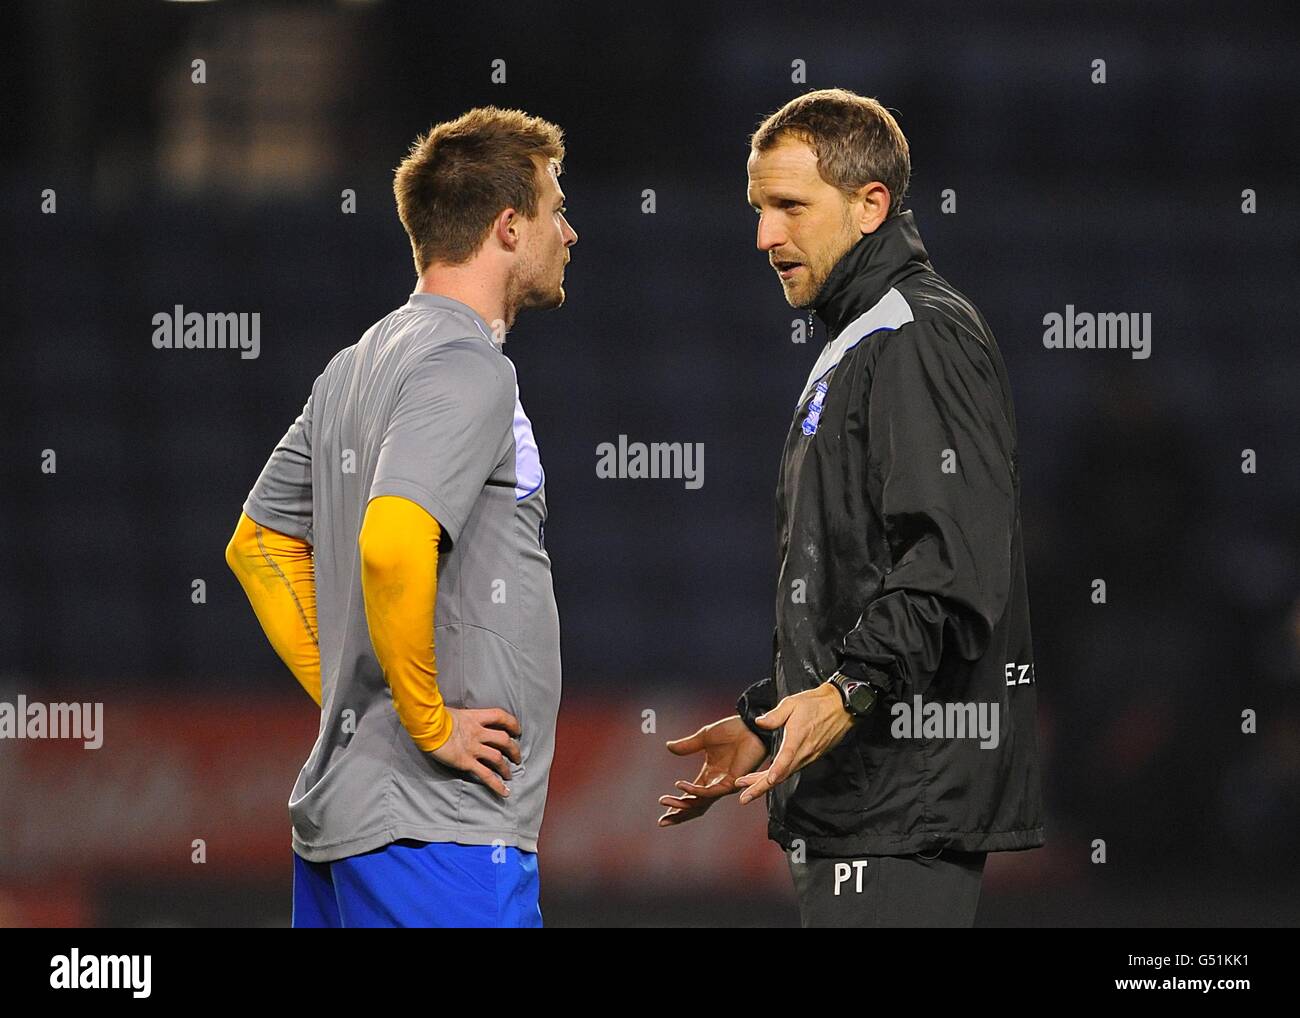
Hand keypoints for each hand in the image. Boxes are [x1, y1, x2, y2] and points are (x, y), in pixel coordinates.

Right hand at [430, 707, 521, 797]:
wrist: (426, 726)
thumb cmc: (435, 717)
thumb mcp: (453, 713)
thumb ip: (463, 718)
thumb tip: (463, 719)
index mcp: (475, 717)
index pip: (500, 716)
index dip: (512, 723)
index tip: (516, 730)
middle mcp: (478, 732)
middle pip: (504, 739)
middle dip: (514, 749)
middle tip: (517, 757)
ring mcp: (473, 748)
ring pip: (498, 758)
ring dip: (506, 768)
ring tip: (509, 775)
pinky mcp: (466, 762)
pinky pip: (486, 775)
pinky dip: (497, 785)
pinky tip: (505, 792)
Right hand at [657, 715, 768, 826]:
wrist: (749, 725)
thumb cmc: (732, 730)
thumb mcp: (703, 737)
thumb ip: (687, 745)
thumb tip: (668, 747)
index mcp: (710, 776)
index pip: (691, 796)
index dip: (678, 804)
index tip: (662, 808)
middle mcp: (716, 784)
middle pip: (695, 806)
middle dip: (678, 814)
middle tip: (662, 821)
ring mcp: (724, 785)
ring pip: (700, 802)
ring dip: (682, 804)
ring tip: (665, 800)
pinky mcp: (732, 782)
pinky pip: (710, 791)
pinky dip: (695, 790)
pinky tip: (681, 786)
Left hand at [735, 683, 855, 804]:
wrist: (841, 707)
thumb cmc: (816, 703)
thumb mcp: (792, 703)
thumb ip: (775, 715)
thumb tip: (759, 722)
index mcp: (798, 737)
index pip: (787, 757)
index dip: (777, 770)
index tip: (767, 781)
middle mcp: (805, 751)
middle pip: (782, 774)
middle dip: (761, 787)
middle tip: (744, 797)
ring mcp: (809, 756)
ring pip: (786, 774)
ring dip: (766, 783)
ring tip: (747, 788)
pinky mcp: (812, 757)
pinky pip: (793, 770)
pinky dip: (778, 776)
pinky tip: (767, 777)